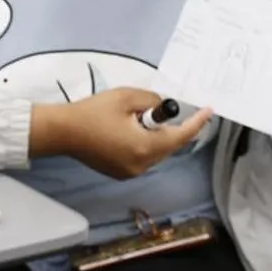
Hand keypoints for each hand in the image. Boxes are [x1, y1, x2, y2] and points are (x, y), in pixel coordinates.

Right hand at [35, 87, 212, 179]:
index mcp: (145, 147)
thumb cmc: (92, 112)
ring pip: (155, 152)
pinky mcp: (120, 173)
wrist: (62, 131)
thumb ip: (152, 101)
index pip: (180, 136)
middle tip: (158, 110)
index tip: (209, 111)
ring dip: (154, 136)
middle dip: (169, 128)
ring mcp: (130, 172)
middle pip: (168, 146)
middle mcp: (141, 165)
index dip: (197, 123)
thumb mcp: (127, 97)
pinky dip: (143, 145)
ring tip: (137, 120)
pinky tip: (128, 132)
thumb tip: (162, 109)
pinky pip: (142, 158)